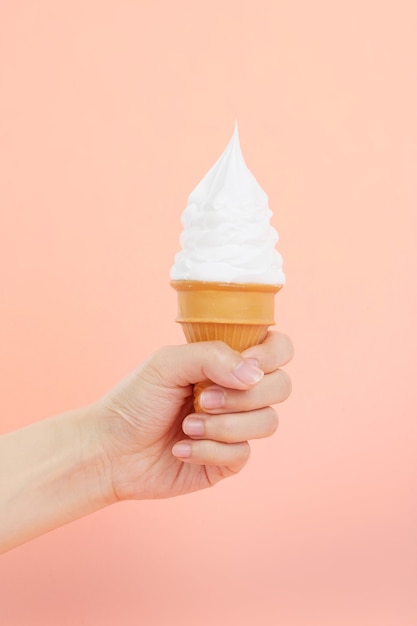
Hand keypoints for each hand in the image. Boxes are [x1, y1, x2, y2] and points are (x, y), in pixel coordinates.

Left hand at [95, 332, 292, 501]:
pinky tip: (181, 449)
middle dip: (244, 396)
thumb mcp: (167, 363)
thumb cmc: (136, 400)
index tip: (247, 363)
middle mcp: (237, 393)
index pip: (278, 349)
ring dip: (224, 426)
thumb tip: (255, 374)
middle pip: (282, 387)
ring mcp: (236, 427)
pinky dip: (209, 450)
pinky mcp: (227, 461)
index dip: (272, 356)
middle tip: (203, 399)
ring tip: (187, 426)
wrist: (110, 450)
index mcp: (227, 362)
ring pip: (267, 423)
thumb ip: (212, 356)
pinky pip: (242, 454)